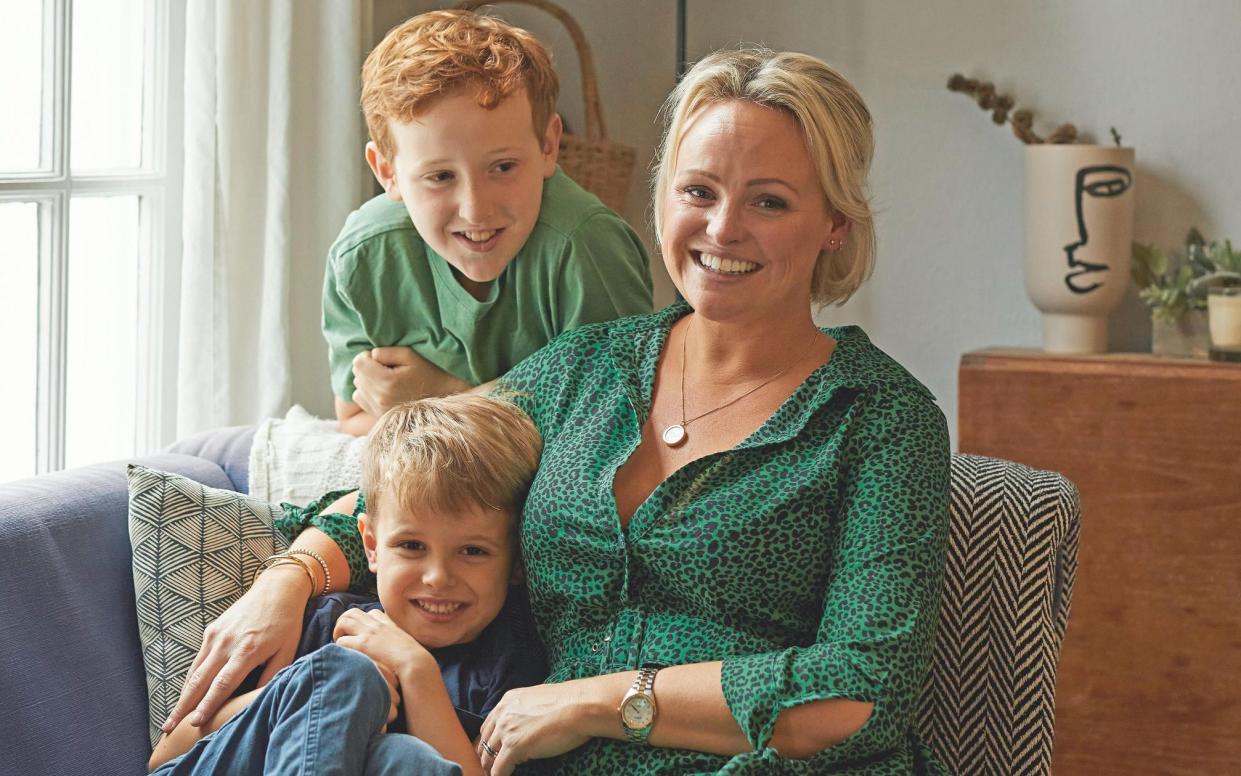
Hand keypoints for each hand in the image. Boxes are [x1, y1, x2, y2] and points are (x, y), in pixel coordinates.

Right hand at [164, 566, 310, 730]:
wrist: (277, 589)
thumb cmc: (286, 623)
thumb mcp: (287, 650)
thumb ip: (273, 675)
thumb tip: (258, 698)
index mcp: (247, 651)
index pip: (223, 684)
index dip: (208, 705)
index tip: (196, 723)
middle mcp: (226, 644)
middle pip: (200, 681)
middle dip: (184, 707)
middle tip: (169, 728)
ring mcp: (215, 636)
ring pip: (194, 672)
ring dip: (182, 695)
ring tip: (171, 717)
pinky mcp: (211, 630)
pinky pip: (197, 660)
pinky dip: (189, 679)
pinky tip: (185, 693)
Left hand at [332, 608, 434, 683]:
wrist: (415, 664)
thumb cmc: (414, 660)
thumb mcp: (407, 644)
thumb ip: (398, 642)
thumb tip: (395, 651)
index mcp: (388, 624)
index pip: (371, 613)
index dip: (363, 622)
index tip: (361, 634)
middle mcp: (377, 625)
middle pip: (353, 612)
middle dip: (344, 623)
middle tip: (344, 638)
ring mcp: (369, 633)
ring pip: (344, 620)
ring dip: (338, 632)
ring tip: (340, 645)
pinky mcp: (363, 644)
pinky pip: (342, 640)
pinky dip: (339, 647)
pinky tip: (344, 656)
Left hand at [352, 347, 472, 414]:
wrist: (441, 399)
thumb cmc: (426, 373)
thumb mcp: (410, 355)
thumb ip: (386, 352)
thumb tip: (370, 355)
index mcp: (387, 381)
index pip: (358, 363)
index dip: (366, 355)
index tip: (380, 358)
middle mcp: (380, 397)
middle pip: (357, 374)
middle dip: (367, 367)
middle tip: (385, 367)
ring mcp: (378, 409)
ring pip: (357, 386)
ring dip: (367, 379)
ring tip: (385, 378)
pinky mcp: (379, 415)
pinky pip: (359, 398)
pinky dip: (366, 391)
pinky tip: (381, 389)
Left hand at [477, 682, 594, 775]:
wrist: (579, 706)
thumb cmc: (570, 702)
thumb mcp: (539, 699)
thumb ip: (527, 709)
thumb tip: (530, 723)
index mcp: (508, 701)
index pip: (489, 725)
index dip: (488, 741)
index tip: (491, 752)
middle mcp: (503, 713)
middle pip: (484, 741)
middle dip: (485, 756)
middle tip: (488, 768)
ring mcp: (507, 730)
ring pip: (488, 756)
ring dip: (490, 768)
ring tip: (493, 775)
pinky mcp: (514, 747)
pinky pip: (499, 769)